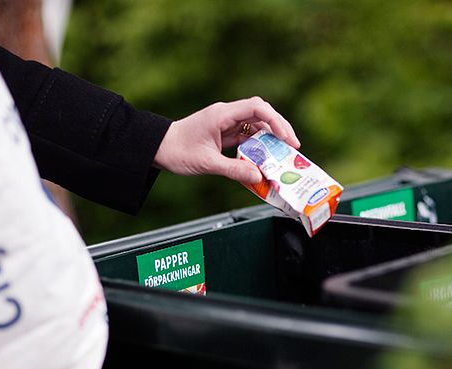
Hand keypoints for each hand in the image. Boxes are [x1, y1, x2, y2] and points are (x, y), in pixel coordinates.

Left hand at [154, 96, 299, 183]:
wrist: (158, 148)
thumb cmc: (177, 151)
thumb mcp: (207, 163)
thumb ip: (234, 170)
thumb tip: (259, 176)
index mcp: (222, 114)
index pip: (257, 108)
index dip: (276, 121)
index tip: (287, 138)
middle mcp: (227, 114)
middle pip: (261, 113)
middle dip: (280, 128)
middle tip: (294, 147)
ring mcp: (226, 122)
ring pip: (256, 124)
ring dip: (271, 137)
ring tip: (284, 154)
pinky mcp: (225, 132)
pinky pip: (248, 135)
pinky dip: (259, 145)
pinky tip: (266, 157)